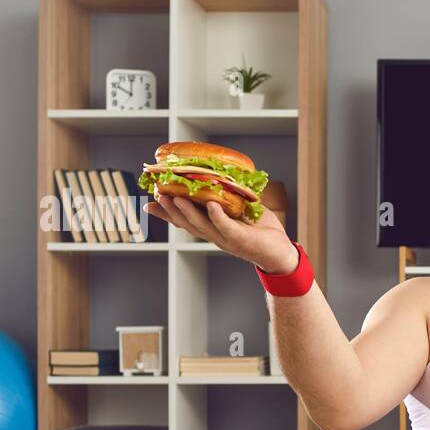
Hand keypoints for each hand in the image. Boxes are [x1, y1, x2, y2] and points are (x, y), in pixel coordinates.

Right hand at [144, 194, 297, 273]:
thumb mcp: (240, 211)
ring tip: (175, 198)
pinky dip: (218, 217)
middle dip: (170, 210)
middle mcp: (215, 236)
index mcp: (212, 229)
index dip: (167, 214)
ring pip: (203, 226)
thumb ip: (227, 198)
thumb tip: (219, 177)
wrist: (281, 252)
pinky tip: (211, 206)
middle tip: (156, 197)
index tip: (148, 203)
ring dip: (188, 212)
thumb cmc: (260, 230)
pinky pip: (227, 227)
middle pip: (188, 224)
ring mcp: (227, 239)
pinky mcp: (242, 240)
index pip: (185, 221)